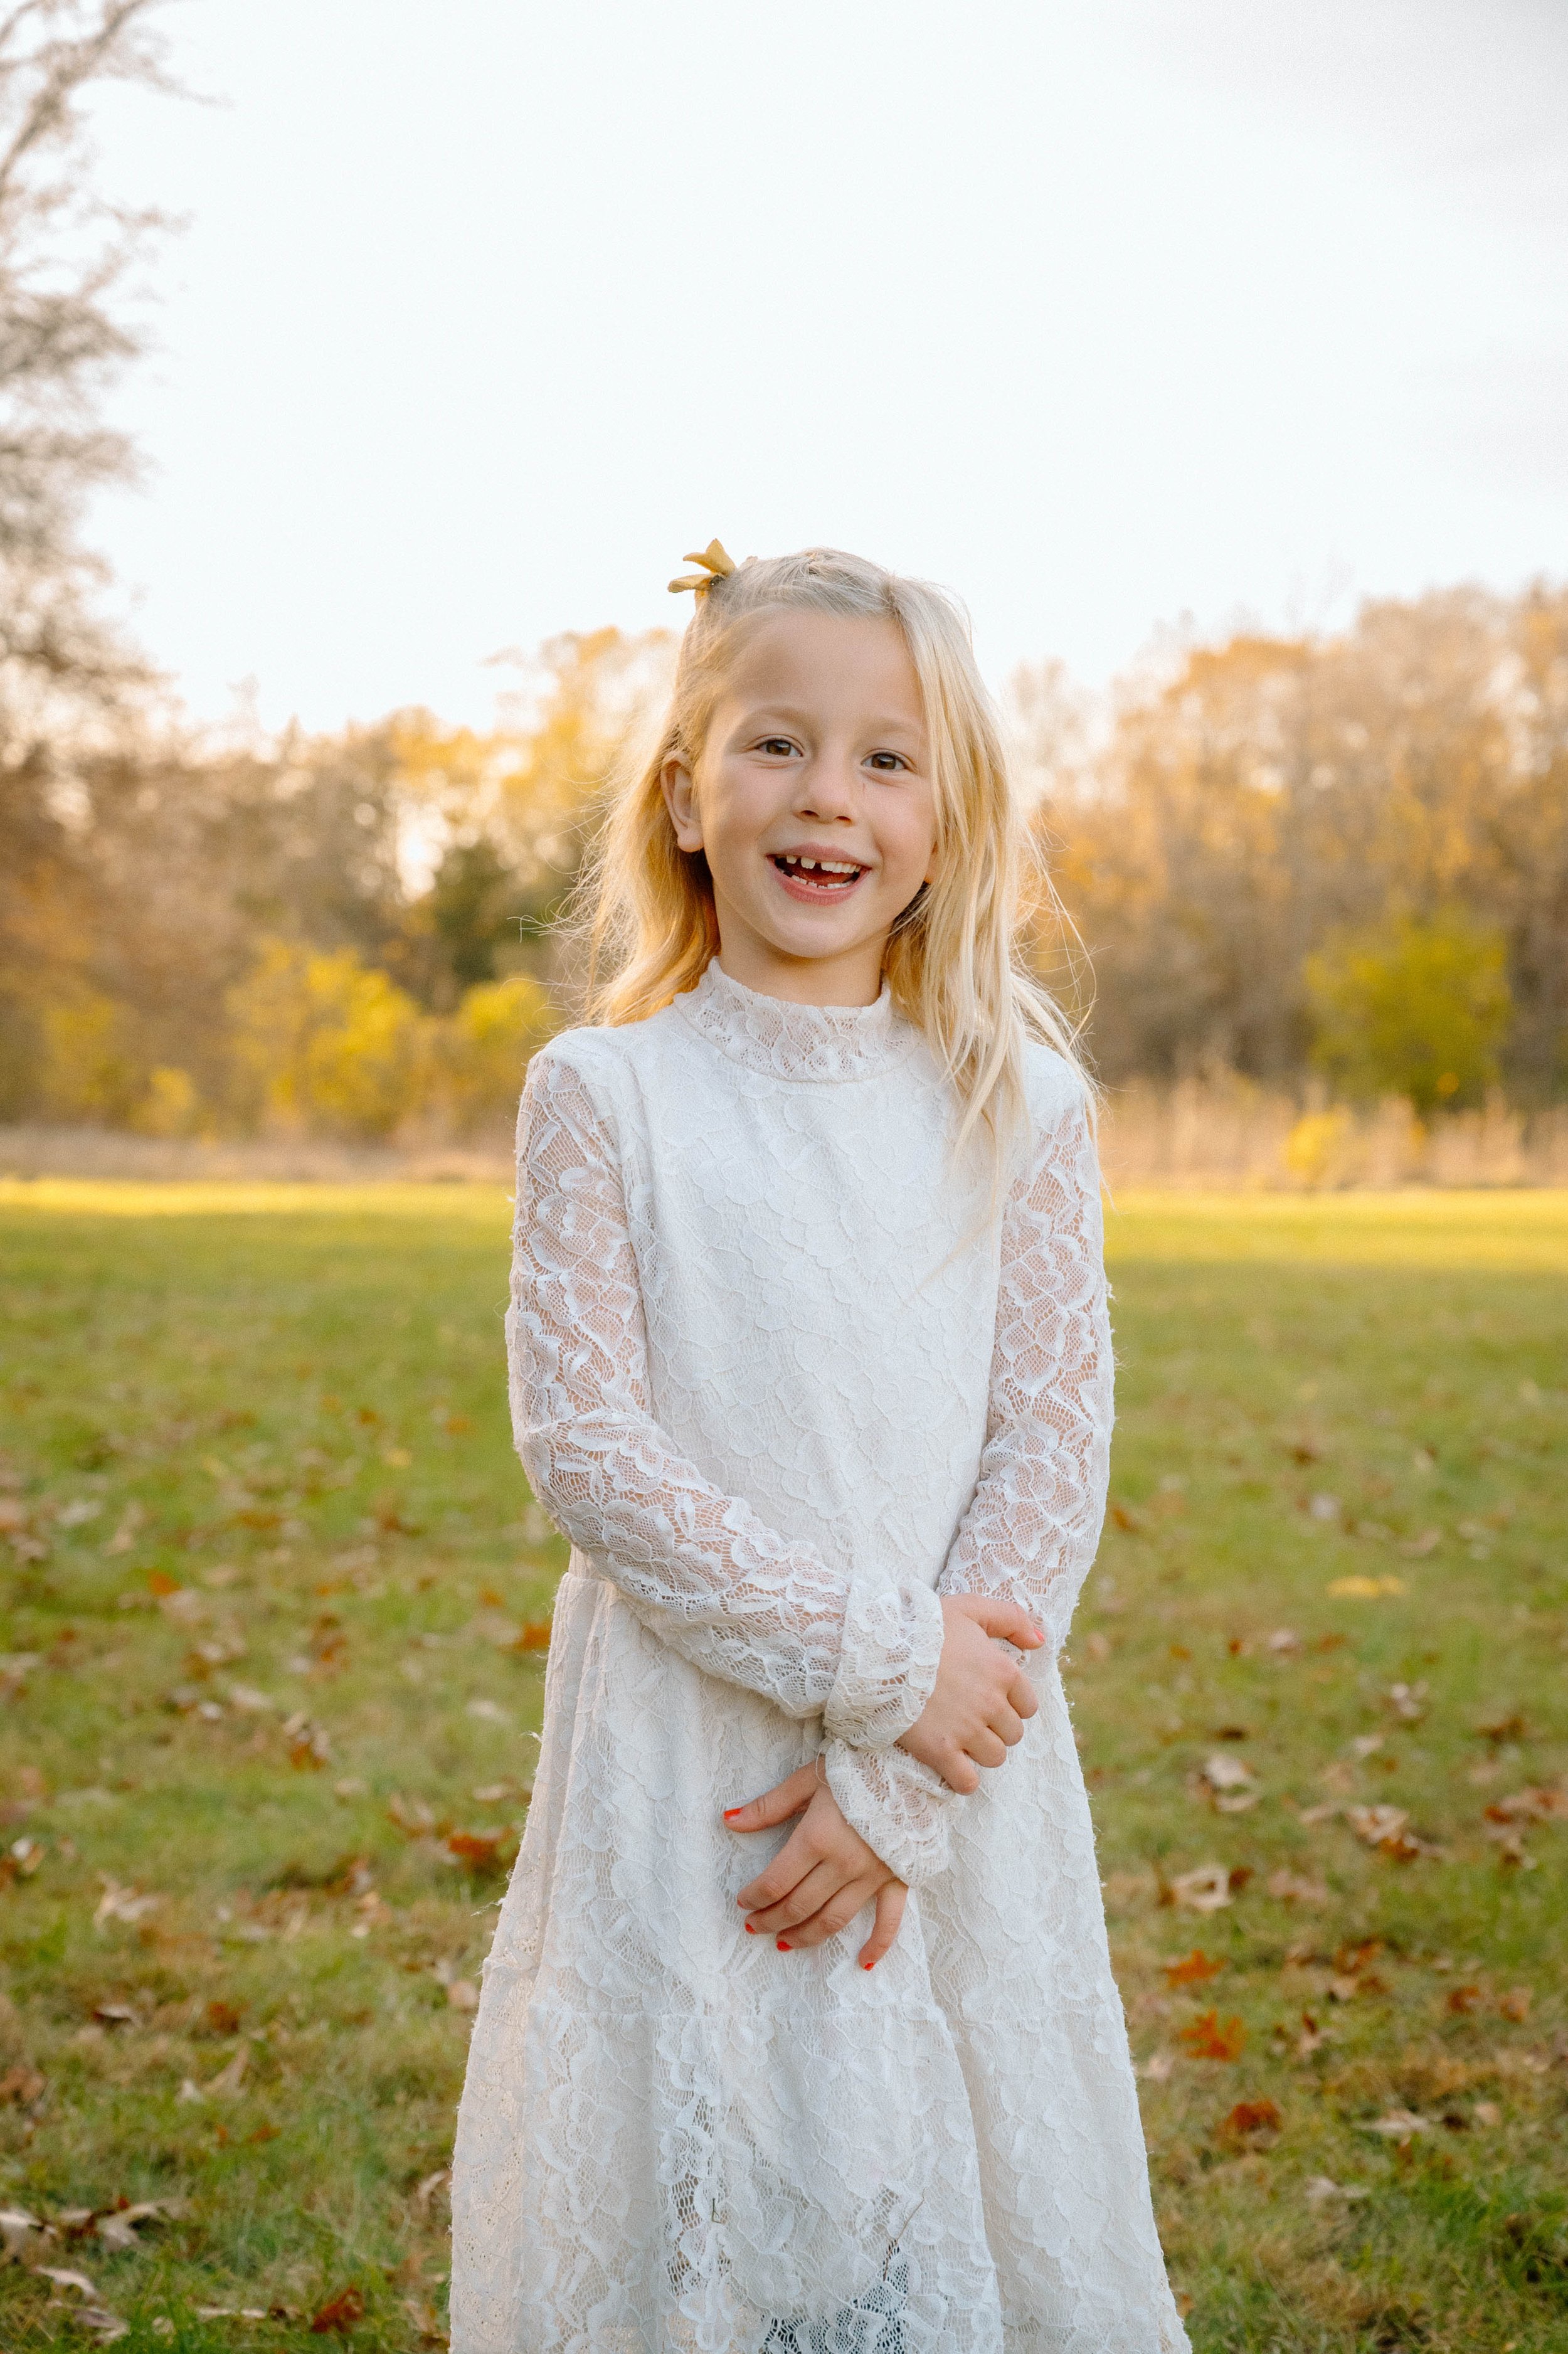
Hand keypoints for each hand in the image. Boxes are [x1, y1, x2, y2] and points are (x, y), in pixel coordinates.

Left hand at [723, 1764, 906, 1968]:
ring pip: (833, 1919)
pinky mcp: (898, 1879)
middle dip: (771, 1920)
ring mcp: (872, 1876)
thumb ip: (769, 1806)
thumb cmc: (856, 1768)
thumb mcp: (807, 1780)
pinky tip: (862, 1962)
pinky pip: (889, 1921)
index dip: (754, 1897)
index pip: (776, 1882)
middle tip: (754, 1926)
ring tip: (784, 1943)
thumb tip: (729, 1821)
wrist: (912, 1764)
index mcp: (817, 1838)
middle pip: (799, 1905)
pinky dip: (877, 1945)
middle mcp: (843, 1863)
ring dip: (805, 1936)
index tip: (742, 1903)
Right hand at [896, 1592, 1044, 1793]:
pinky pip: (967, 1782)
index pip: (1028, 1705)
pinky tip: (953, 1766)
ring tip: (960, 1738)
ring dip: (981, 1752)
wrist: (878, 1650)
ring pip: (995, 1758)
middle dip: (997, 1728)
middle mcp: (991, 1703)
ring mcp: (967, 1730)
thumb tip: (1040, 1642)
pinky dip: (964, 1779)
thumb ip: (1011, 1619)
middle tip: (972, 1717)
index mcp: (1002, 1671)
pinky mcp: (941, 1751)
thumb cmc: (924, 1626)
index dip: (1010, 1704)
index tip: (990, 1699)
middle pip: (1013, 1734)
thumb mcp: (970, 1608)